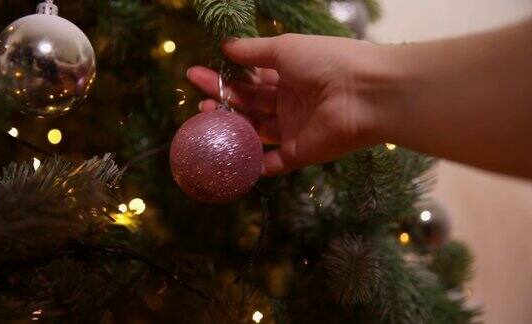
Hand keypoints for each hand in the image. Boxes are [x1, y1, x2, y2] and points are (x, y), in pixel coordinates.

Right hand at [187, 34, 394, 174]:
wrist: (365, 92)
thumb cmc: (327, 61)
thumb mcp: (285, 49)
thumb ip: (254, 51)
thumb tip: (225, 46)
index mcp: (290, 76)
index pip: (251, 80)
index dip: (225, 78)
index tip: (195, 74)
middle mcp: (291, 103)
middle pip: (250, 105)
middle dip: (223, 101)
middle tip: (198, 101)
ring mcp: (295, 130)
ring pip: (256, 132)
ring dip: (231, 128)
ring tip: (206, 118)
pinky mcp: (300, 153)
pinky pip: (273, 163)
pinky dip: (253, 164)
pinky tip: (228, 157)